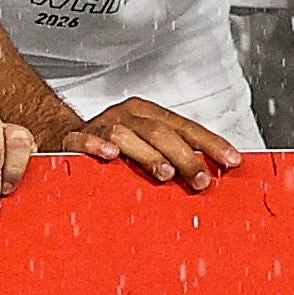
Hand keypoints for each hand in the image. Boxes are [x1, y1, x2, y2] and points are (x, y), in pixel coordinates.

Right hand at [57, 95, 242, 187]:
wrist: (62, 137)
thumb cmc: (112, 147)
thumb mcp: (147, 146)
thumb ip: (175, 156)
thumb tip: (212, 175)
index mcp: (148, 115)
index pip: (186, 127)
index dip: (211, 144)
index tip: (231, 161)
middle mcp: (127, 116)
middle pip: (160, 132)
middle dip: (184, 156)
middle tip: (200, 180)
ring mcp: (100, 126)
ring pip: (128, 135)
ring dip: (148, 155)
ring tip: (165, 173)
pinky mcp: (74, 139)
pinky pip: (86, 140)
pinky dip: (98, 146)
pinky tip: (111, 157)